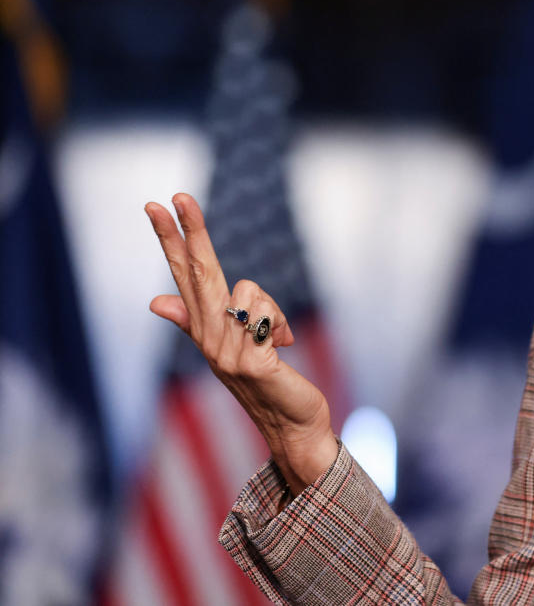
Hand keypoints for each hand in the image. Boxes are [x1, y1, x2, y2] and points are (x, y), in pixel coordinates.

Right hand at [145, 192, 337, 495]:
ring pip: (249, 292)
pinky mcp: (250, 363)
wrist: (291, 426)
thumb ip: (195, 320)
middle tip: (178, 195)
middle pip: (199, 274)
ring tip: (279, 340)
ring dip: (272, 310)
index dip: (171, 239)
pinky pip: (264, 317)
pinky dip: (280, 325)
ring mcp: (226, 353)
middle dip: (190, 232)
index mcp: (205, 329)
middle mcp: (208, 339)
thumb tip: (155, 301)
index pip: (183, 275)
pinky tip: (283, 348)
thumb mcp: (231, 348)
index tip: (157, 205)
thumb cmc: (266, 383)